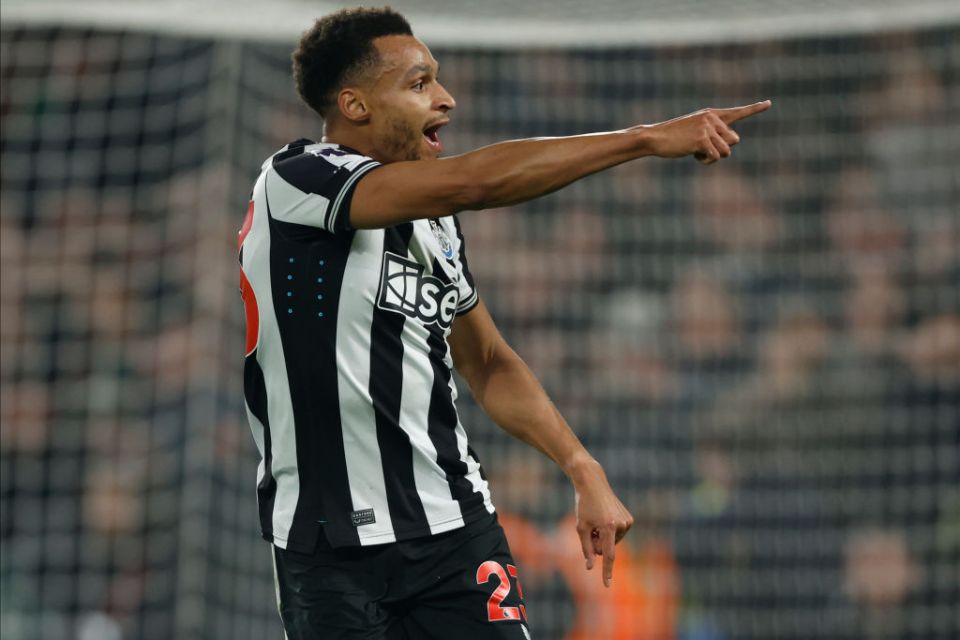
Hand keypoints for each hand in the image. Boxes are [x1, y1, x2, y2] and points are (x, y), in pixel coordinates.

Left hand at [572, 460, 633, 587]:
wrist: (593, 484)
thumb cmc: (584, 506)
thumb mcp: (581, 527)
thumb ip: (586, 549)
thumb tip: (590, 567)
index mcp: (608, 527)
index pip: (608, 555)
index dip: (606, 572)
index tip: (607, 585)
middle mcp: (621, 525)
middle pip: (607, 549)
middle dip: (597, 544)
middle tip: (590, 527)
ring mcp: (627, 522)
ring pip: (612, 543)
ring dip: (603, 537)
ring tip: (597, 520)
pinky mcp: (629, 519)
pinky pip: (617, 535)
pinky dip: (609, 531)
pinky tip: (605, 518)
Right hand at [641, 100, 771, 163]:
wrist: (655, 137)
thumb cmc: (673, 137)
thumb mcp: (694, 131)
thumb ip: (713, 134)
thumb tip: (730, 146)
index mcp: (711, 114)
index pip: (737, 112)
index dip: (755, 109)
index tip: (769, 104)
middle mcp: (712, 118)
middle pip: (734, 140)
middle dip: (723, 148)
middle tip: (705, 149)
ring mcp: (707, 128)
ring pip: (726, 151)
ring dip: (713, 157)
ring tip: (697, 152)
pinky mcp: (702, 140)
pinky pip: (716, 157)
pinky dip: (706, 161)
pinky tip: (694, 155)